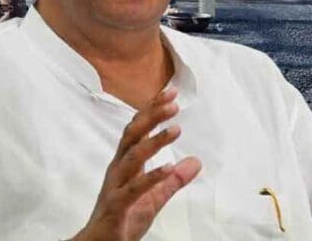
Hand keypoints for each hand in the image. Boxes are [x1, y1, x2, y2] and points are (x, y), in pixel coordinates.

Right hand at [72, 88, 201, 240]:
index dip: (152, 110)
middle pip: (132, 136)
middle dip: (151, 117)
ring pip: (132, 158)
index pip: (138, 130)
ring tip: (176, 129)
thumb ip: (173, 180)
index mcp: (125, 165)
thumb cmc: (121, 220)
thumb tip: (196, 162)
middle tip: (174, 103)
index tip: (171, 92)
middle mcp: (118, 171)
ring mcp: (115, 188)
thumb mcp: (154, 199)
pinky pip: (133, 189)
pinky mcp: (116, 207)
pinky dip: (150, 177)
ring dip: (154, 142)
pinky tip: (168, 168)